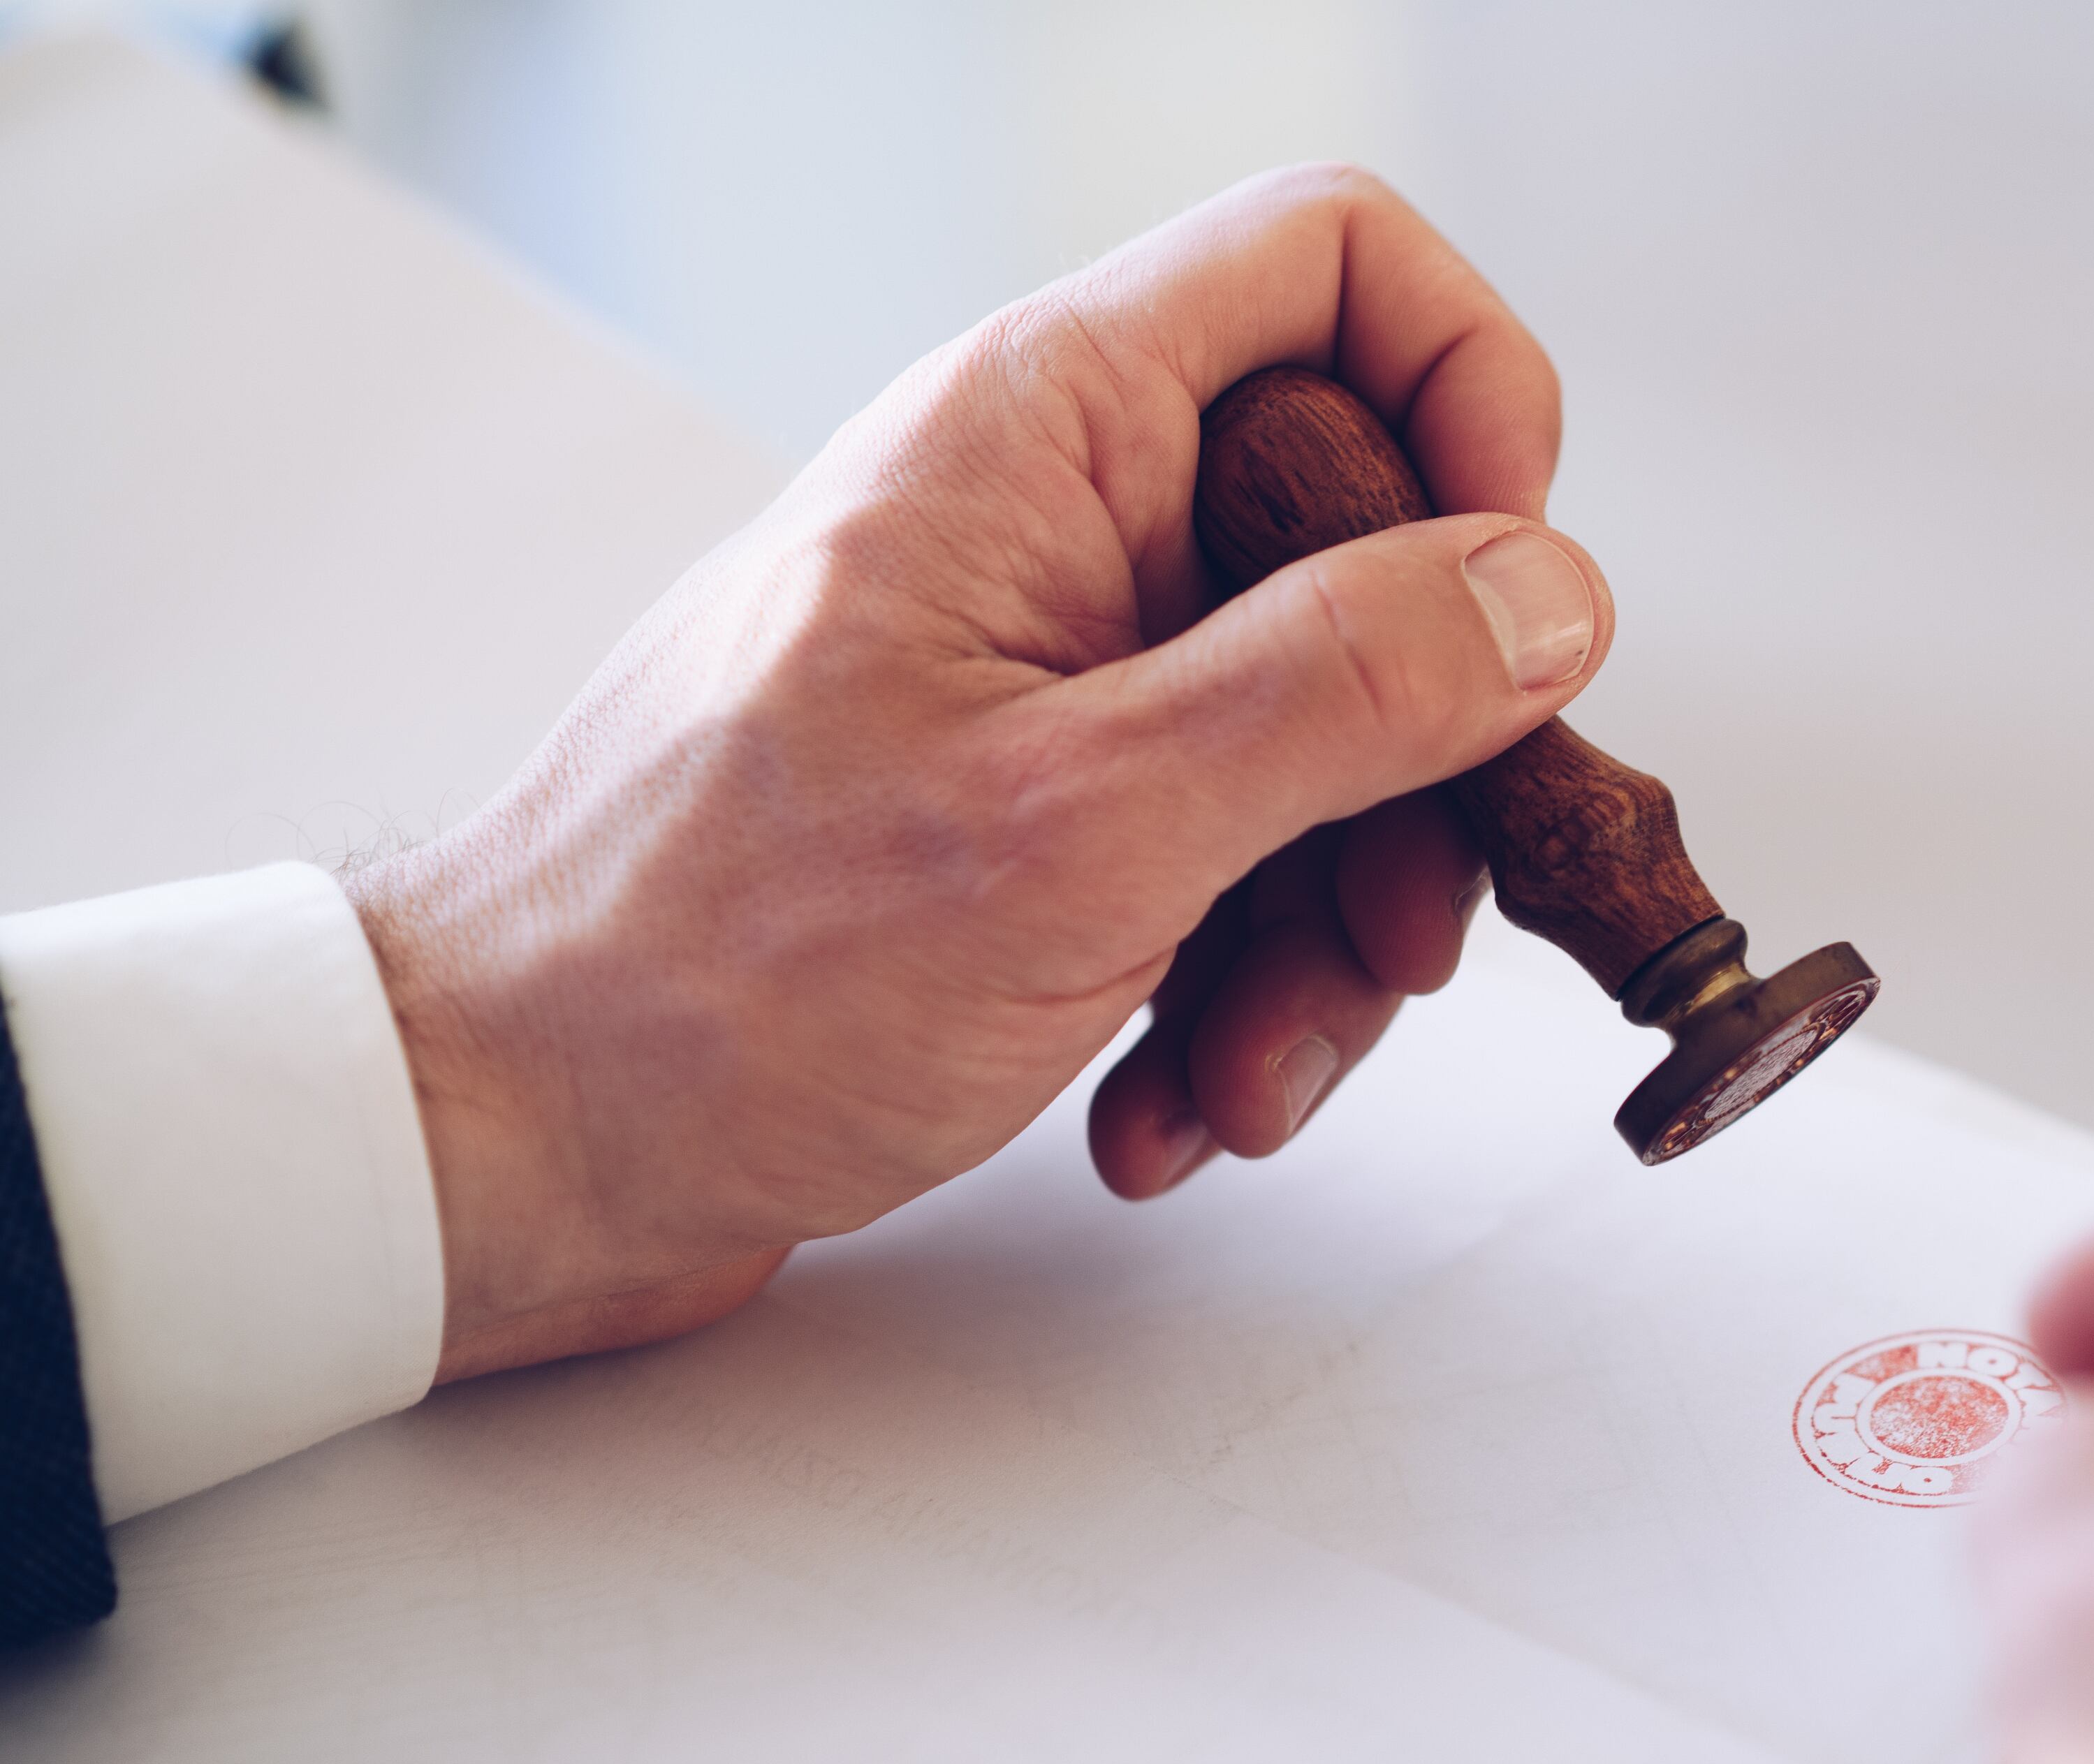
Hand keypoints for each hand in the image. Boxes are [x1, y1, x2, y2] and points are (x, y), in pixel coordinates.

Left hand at [348, 166, 1613, 1381]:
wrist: (522, 1144)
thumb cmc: (716, 970)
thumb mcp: (1084, 827)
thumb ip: (1340, 690)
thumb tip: (1548, 591)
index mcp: (1048, 434)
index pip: (1337, 266)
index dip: (1473, 399)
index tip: (1506, 609)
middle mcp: (1059, 521)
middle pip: (1368, 557)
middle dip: (1415, 782)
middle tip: (1391, 944)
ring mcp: (1053, 670)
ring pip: (1318, 746)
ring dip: (1322, 943)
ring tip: (1237, 1083)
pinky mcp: (1044, 808)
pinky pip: (1228, 859)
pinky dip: (1226, 997)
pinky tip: (1155, 1110)